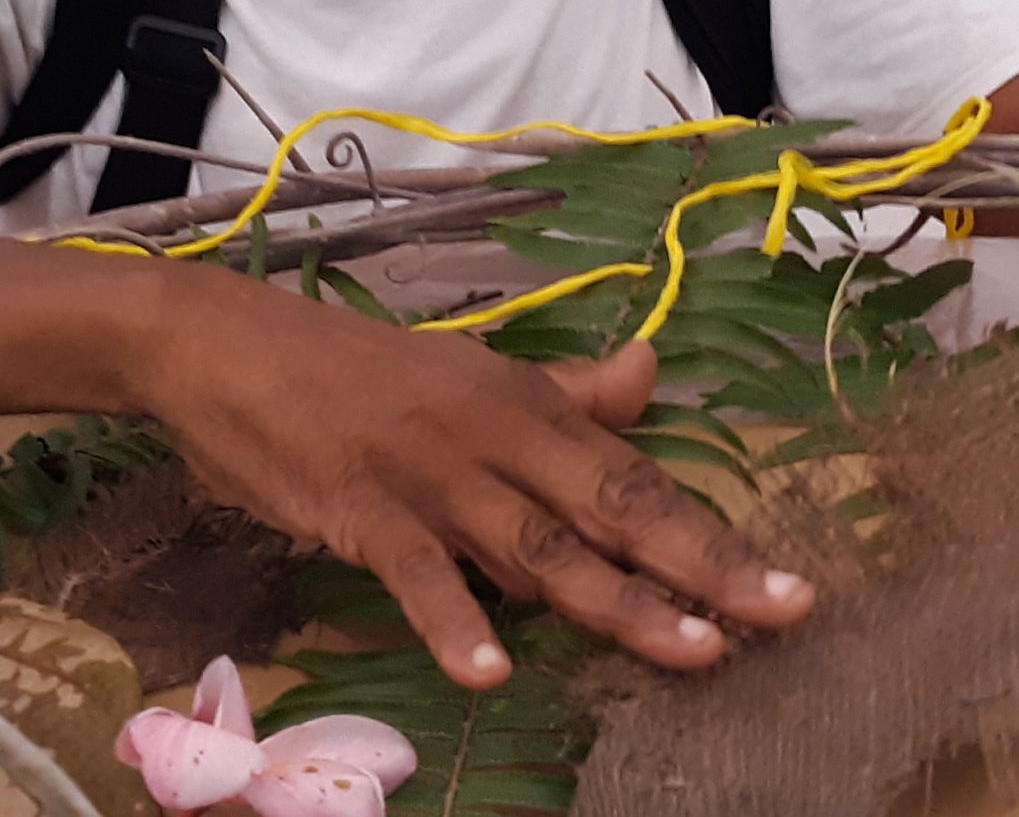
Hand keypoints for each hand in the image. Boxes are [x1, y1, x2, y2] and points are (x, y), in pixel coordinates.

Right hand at [138, 267, 815, 686]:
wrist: (229, 346)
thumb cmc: (355, 371)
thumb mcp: (469, 372)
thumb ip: (565, 391)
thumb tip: (655, 370)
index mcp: (523, 404)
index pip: (636, 475)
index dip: (712, 533)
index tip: (789, 585)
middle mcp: (492, 436)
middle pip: (609, 508)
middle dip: (698, 566)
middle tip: (778, 616)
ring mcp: (427, 475)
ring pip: (536, 545)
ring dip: (613, 599)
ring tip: (687, 649)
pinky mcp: (359, 507)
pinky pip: (415, 571)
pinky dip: (451, 620)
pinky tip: (488, 671)